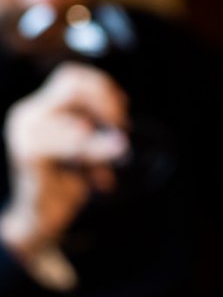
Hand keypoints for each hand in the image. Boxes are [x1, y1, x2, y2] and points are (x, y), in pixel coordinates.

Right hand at [0, 62, 128, 268]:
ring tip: (102, 172)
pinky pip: (72, 146)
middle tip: (123, 133)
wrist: (43, 219)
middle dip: (108, 108)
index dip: (103, 89)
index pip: (74, 77)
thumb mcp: (89, 150)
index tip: (122, 116)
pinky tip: (98, 178)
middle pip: (76, 86)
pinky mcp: (29, 153)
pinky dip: (94, 157)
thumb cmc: (67, 183)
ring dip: (102, 148)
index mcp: (41, 109)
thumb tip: (120, 115)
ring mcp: (25, 132)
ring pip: (80, 124)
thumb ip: (97, 128)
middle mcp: (29, 115)